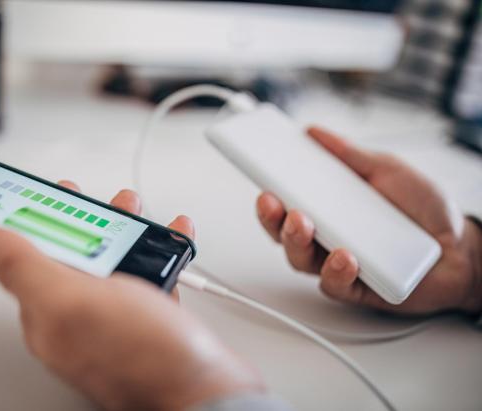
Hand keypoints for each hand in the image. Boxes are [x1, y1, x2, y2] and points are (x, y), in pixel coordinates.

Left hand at [0, 182, 261, 410]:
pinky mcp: (149, 322)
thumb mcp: (71, 299)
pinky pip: (146, 278)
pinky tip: (170, 242)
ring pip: (110, 264)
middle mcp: (78, 319)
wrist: (207, 391)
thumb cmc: (144, 355)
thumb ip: (20, 266)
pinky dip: (156, 253)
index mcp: (48, 315)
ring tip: (132, 210)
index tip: (35, 193)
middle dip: (81, 220)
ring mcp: (114, 321)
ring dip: (120, 231)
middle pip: (70, 257)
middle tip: (90, 200)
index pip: (24, 259)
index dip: (27, 221)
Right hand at [257, 127, 481, 314]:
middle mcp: (326, 236)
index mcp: (328, 208)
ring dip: (296, 241)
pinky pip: (335, 284)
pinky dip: (336, 270)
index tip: (258, 172)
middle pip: (283, 232)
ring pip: (300, 259)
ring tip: (304, 223)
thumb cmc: (423, 210)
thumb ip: (349, 155)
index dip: (269, 190)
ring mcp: (338, 263)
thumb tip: (314, 133)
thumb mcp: (386, 170)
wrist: (462, 247)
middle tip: (272, 200)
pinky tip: (347, 256)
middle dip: (271, 217)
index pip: (287, 201)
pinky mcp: (357, 288)